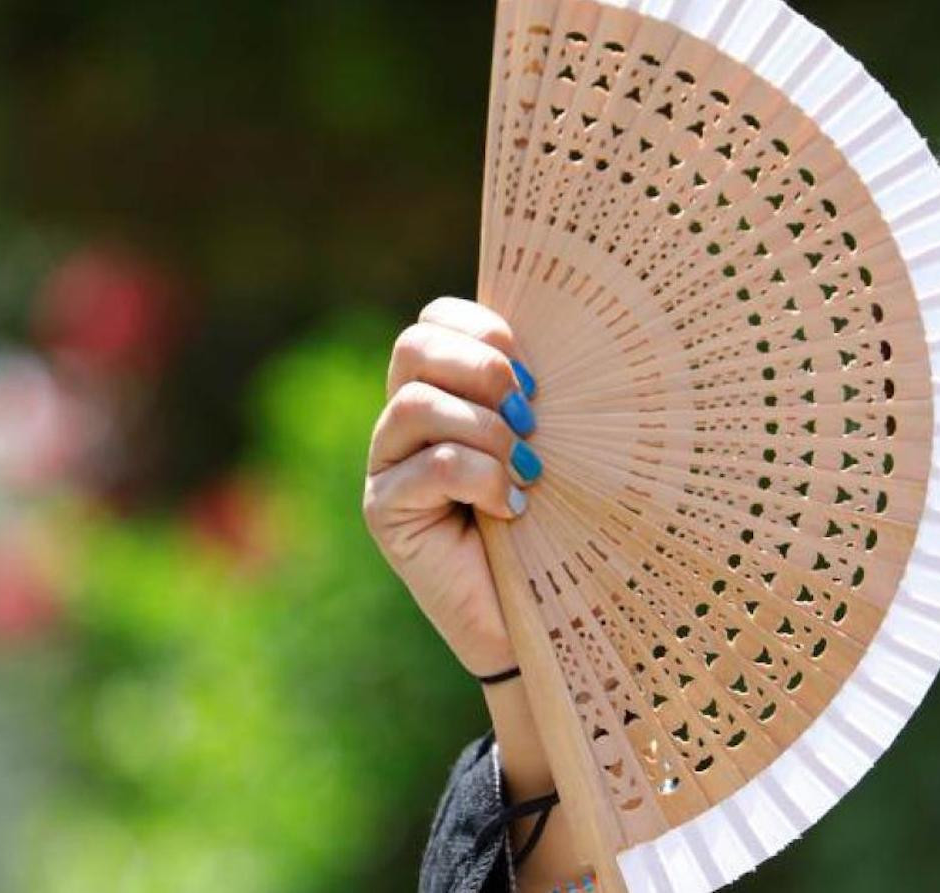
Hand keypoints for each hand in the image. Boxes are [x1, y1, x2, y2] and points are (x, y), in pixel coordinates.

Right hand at [363, 297, 541, 677]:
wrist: (540, 619)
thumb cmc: (555, 525)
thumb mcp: (552, 446)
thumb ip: (535, 398)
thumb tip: (546, 357)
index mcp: (442, 390)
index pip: (434, 320)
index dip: (481, 328)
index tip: (532, 370)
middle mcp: (404, 421)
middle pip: (414, 346)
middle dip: (481, 369)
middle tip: (530, 413)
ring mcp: (386, 464)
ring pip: (418, 404)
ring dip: (487, 432)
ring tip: (527, 470)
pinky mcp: (384, 511)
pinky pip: (431, 465)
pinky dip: (482, 480)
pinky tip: (511, 509)